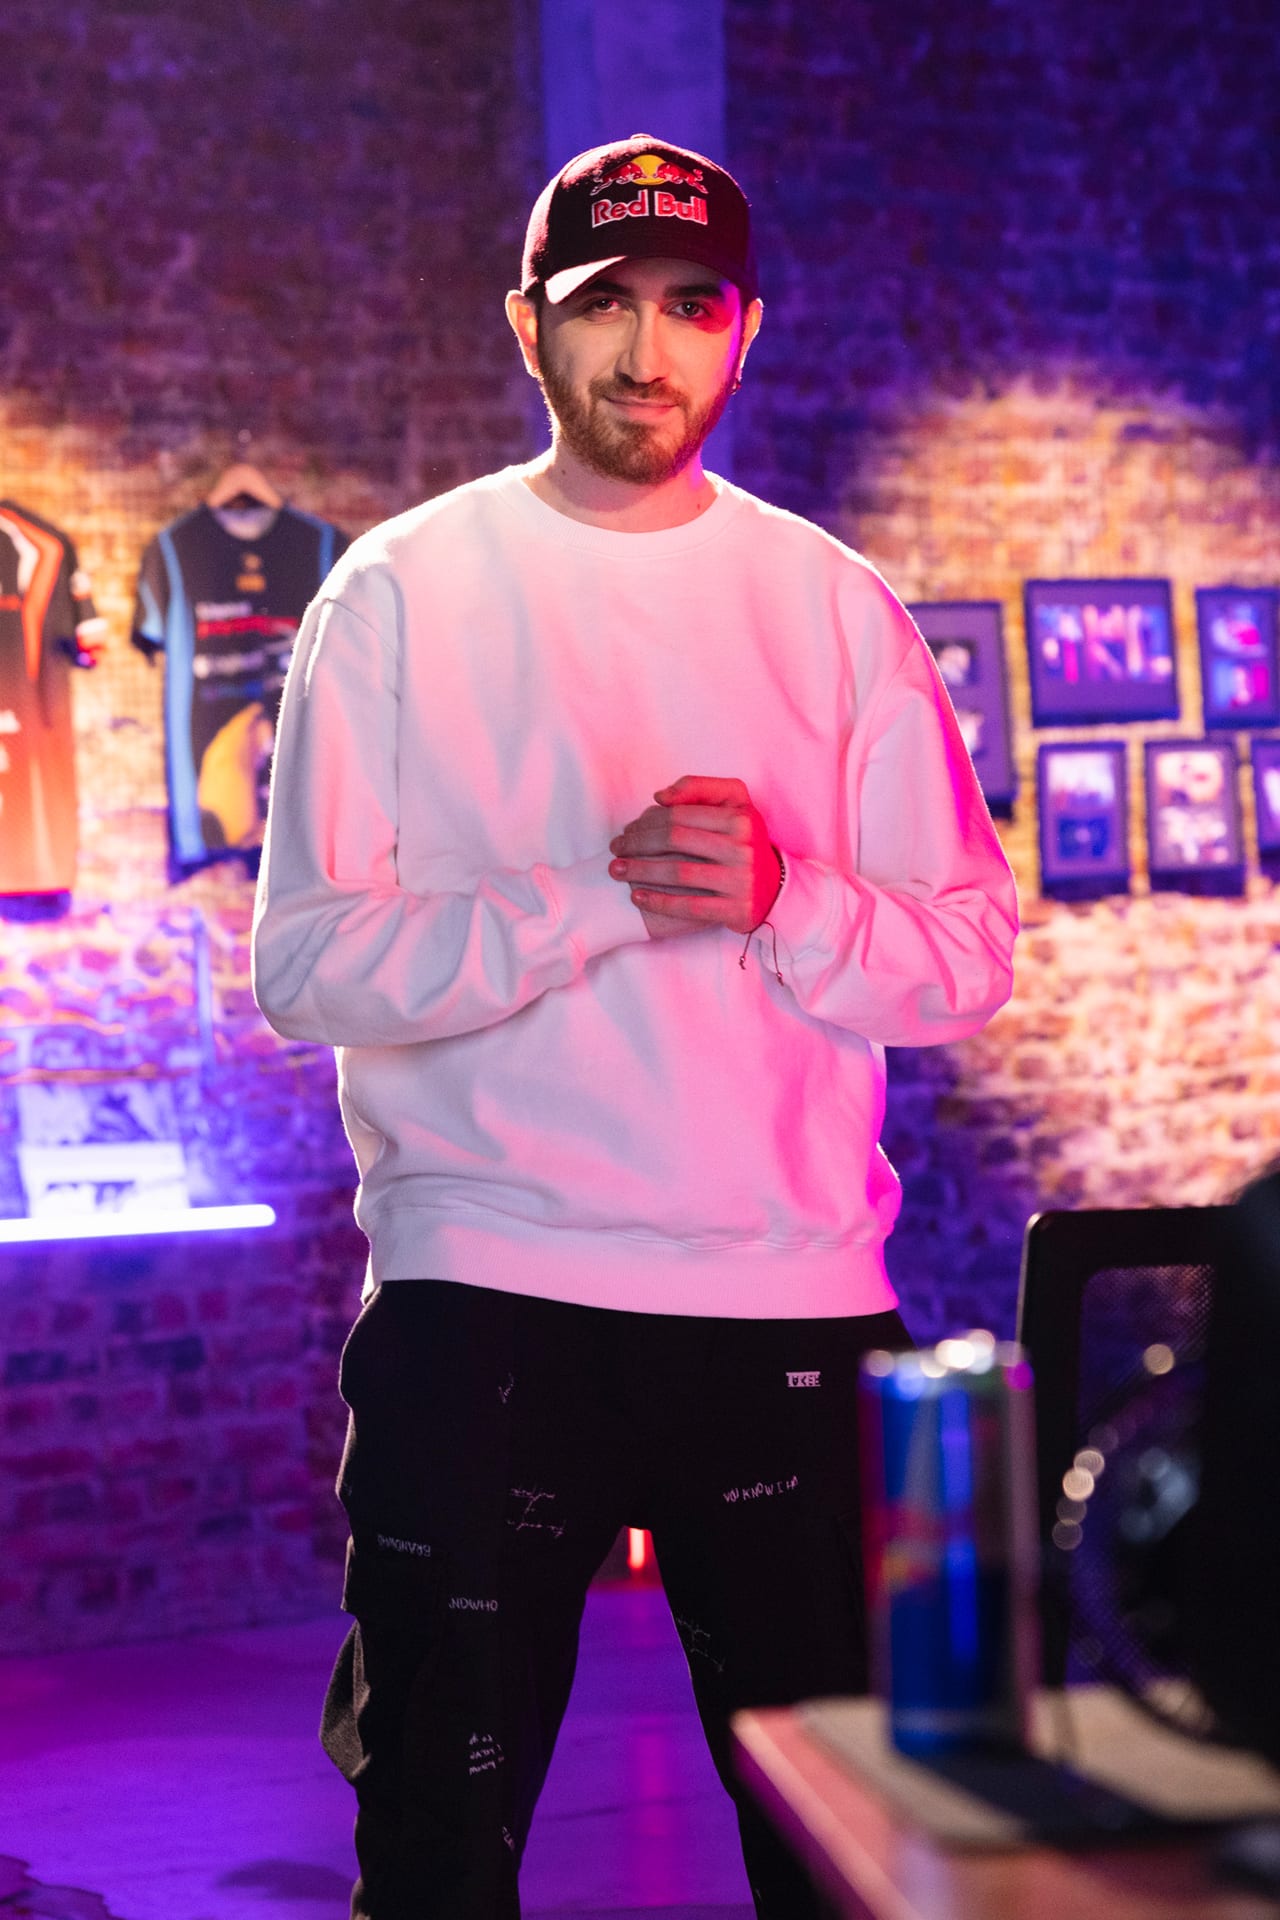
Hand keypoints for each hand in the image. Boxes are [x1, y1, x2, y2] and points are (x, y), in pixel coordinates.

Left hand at [608, 775, 781, 938]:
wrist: (775, 888)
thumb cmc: (744, 841)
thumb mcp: (734, 804)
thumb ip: (699, 788)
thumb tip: (660, 797)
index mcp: (739, 819)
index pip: (681, 815)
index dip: (647, 821)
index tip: (627, 829)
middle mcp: (742, 848)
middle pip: (675, 841)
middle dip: (637, 844)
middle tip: (616, 849)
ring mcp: (740, 880)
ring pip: (678, 873)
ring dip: (641, 872)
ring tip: (617, 870)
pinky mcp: (735, 909)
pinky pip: (690, 907)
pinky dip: (660, 902)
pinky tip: (637, 897)